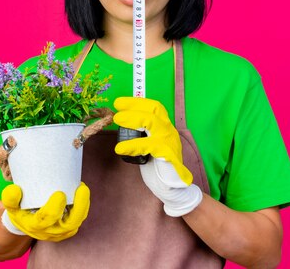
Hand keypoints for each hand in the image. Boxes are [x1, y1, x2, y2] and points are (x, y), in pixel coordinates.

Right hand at [0, 183, 89, 240]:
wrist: (26, 224)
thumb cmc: (20, 210)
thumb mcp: (11, 206)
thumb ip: (10, 198)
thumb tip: (14, 189)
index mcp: (34, 226)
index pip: (45, 220)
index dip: (54, 208)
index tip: (60, 193)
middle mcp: (50, 231)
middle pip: (68, 224)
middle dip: (78, 207)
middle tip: (81, 188)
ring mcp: (61, 231)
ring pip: (77, 221)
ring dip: (83, 205)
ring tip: (83, 188)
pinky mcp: (69, 228)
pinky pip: (79, 219)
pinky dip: (83, 206)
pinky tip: (83, 192)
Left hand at [113, 97, 202, 216]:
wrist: (171, 188)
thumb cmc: (156, 166)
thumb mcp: (146, 145)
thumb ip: (139, 133)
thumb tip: (120, 123)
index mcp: (164, 126)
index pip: (153, 107)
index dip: (136, 102)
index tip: (120, 102)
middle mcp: (168, 130)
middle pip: (154, 109)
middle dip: (135, 105)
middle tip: (117, 109)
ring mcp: (169, 141)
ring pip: (153, 122)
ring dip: (133, 118)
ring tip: (118, 120)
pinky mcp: (168, 155)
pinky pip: (149, 145)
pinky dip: (133, 145)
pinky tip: (120, 148)